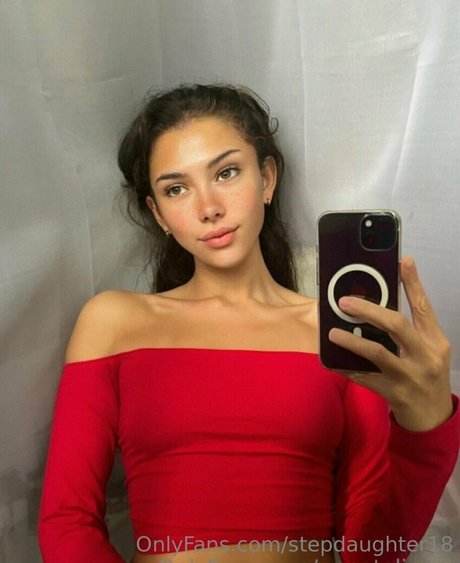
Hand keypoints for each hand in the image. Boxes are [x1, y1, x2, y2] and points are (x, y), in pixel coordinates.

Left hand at [328, 256, 453, 430]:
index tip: (403, 261)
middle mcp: (424, 356)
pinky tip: (331, 360)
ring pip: (377, 353)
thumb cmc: (427, 375)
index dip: (413, 283)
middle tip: (345, 301)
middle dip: (369, 310)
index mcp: (435, 341)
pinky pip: (363, 377)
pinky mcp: (392, 393)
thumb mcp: (428, 350)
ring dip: (351, 340)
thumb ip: (410, 329)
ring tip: (332, 333)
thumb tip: (377, 303)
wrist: (433, 416)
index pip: (423, 306)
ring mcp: (408, 376)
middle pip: (397, 325)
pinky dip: (346, 367)